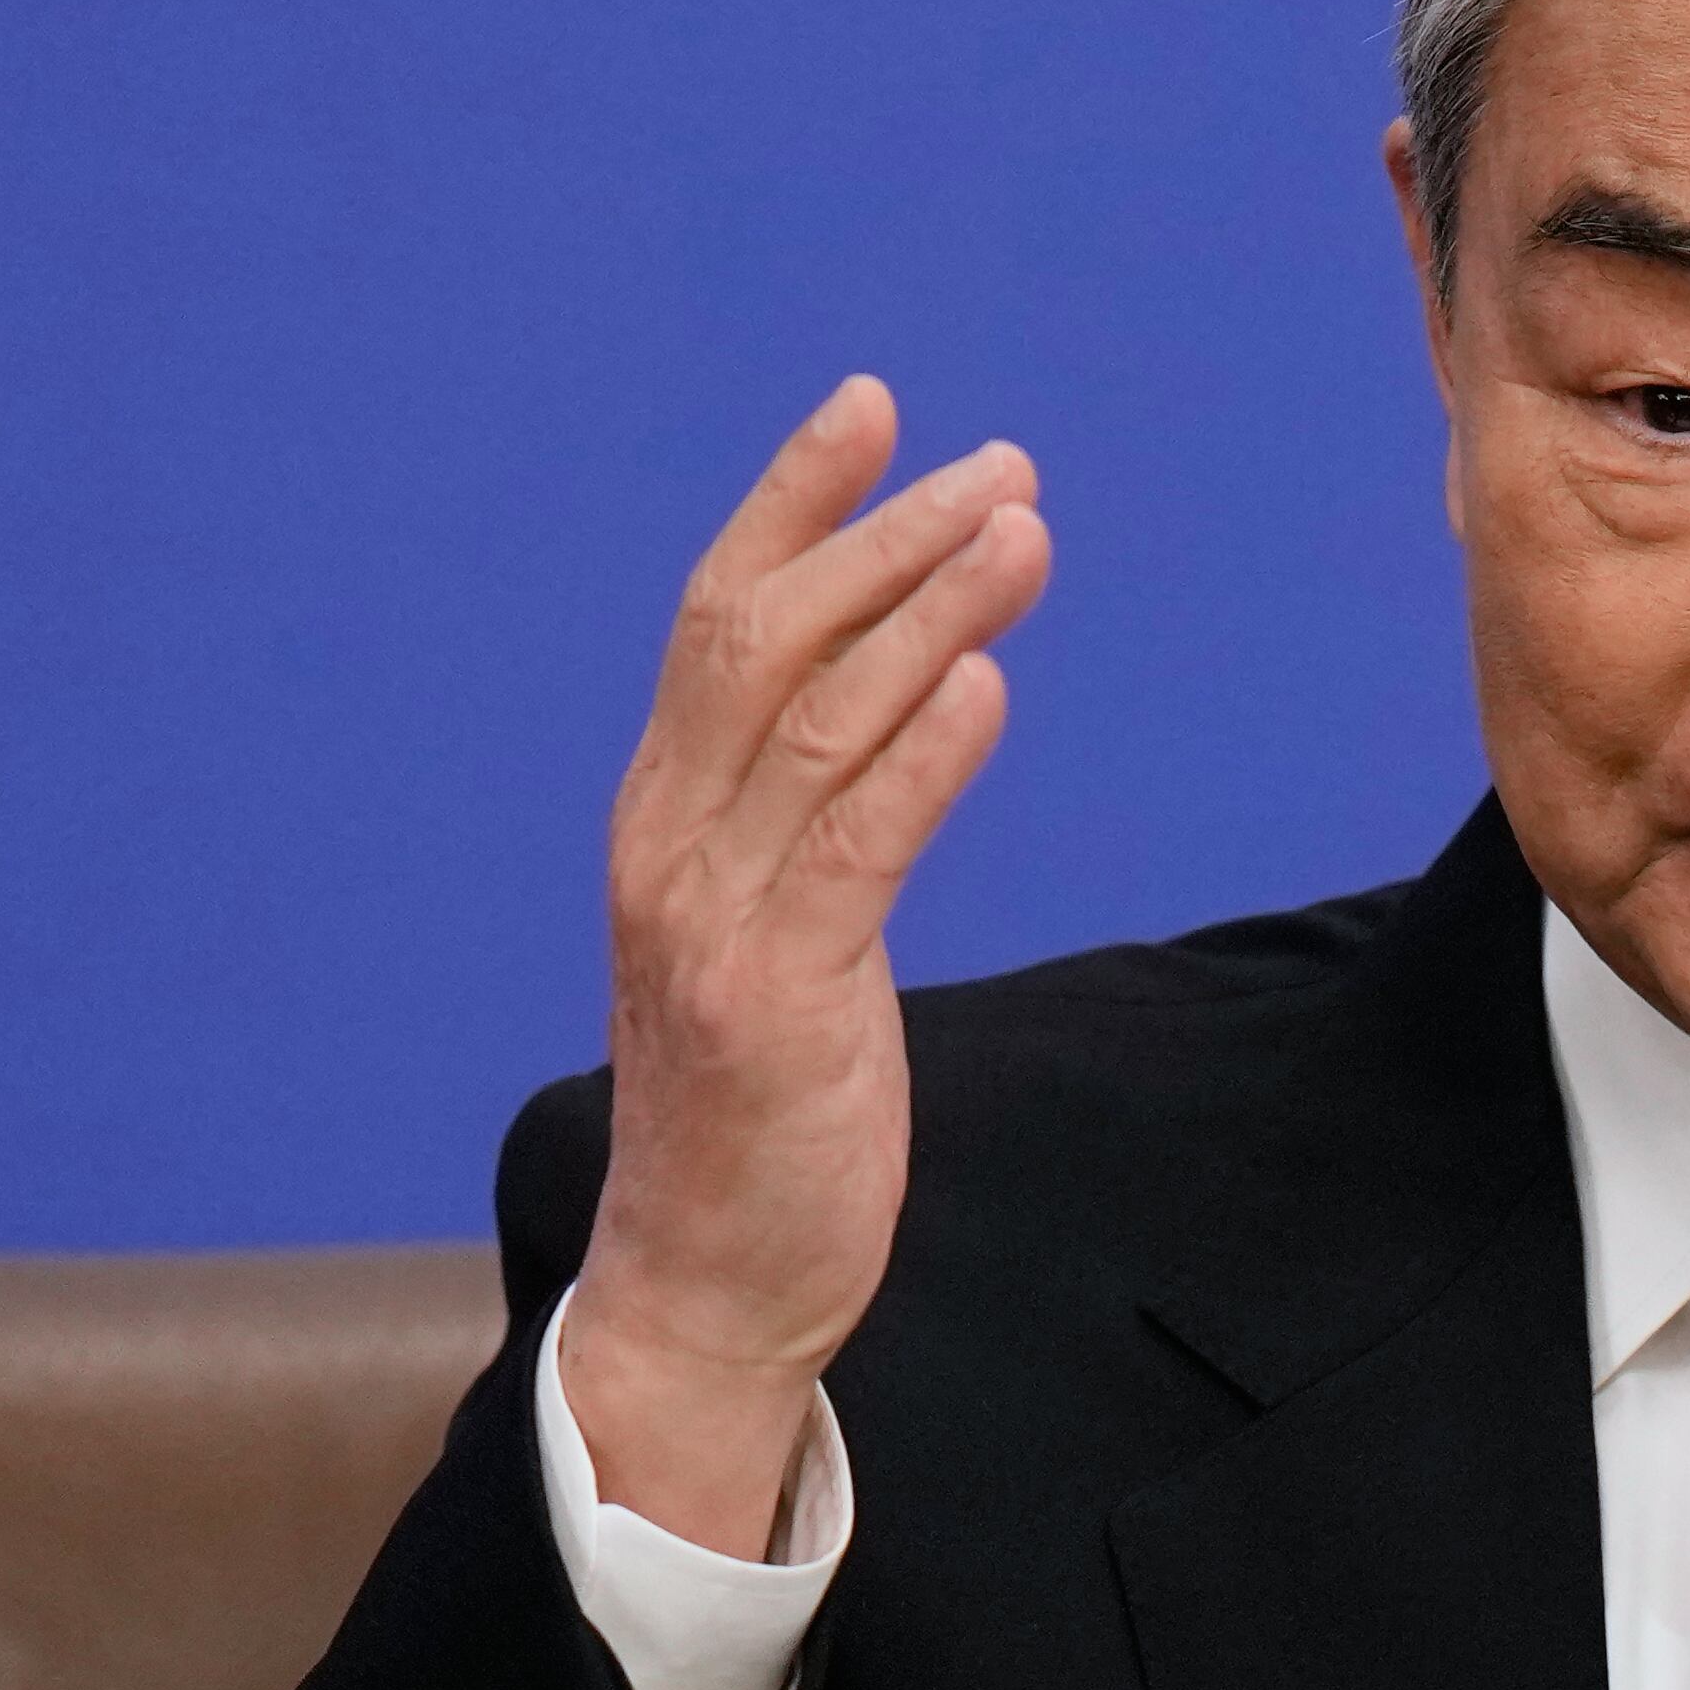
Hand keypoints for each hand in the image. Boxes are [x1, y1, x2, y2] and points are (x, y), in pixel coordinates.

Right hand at [560, 376, 1049, 1555]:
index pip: (720, 614)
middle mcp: (669, 843)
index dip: (795, 500)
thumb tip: (914, 680)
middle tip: (1004, 469)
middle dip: (887, 536)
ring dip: (929, 614)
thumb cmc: (756, 1098)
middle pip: (765, 636)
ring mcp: (712, 918)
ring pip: (817, 717)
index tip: (874, 405)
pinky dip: (923, 753)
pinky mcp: (774, 998)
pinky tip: (990, 683)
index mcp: (665, 811)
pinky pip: (854, 844)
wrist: (704, 1284)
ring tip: (1025, 536)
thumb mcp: (770, 923)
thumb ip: (809, 808)